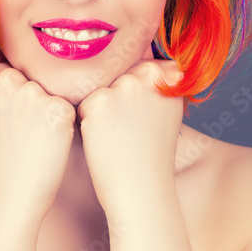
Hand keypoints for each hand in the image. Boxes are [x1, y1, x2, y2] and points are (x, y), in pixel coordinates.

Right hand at [0, 58, 75, 217]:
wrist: (7, 192)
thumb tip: (11, 62)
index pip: (13, 67)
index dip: (16, 93)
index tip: (8, 117)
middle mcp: (7, 79)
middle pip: (34, 76)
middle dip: (34, 97)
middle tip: (23, 128)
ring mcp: (32, 93)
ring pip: (52, 89)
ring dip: (49, 108)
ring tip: (34, 135)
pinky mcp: (58, 109)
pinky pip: (66, 106)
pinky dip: (63, 123)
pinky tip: (48, 140)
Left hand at [76, 58, 183, 216]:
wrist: (142, 190)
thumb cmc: (152, 153)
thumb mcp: (166, 111)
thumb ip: (159, 83)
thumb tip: (152, 60)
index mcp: (167, 75)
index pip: (137, 69)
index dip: (133, 95)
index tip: (139, 118)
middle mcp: (147, 75)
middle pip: (117, 76)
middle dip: (117, 98)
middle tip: (128, 130)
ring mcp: (123, 87)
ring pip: (100, 89)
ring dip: (102, 109)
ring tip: (118, 135)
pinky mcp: (98, 102)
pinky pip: (85, 104)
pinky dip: (89, 121)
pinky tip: (105, 140)